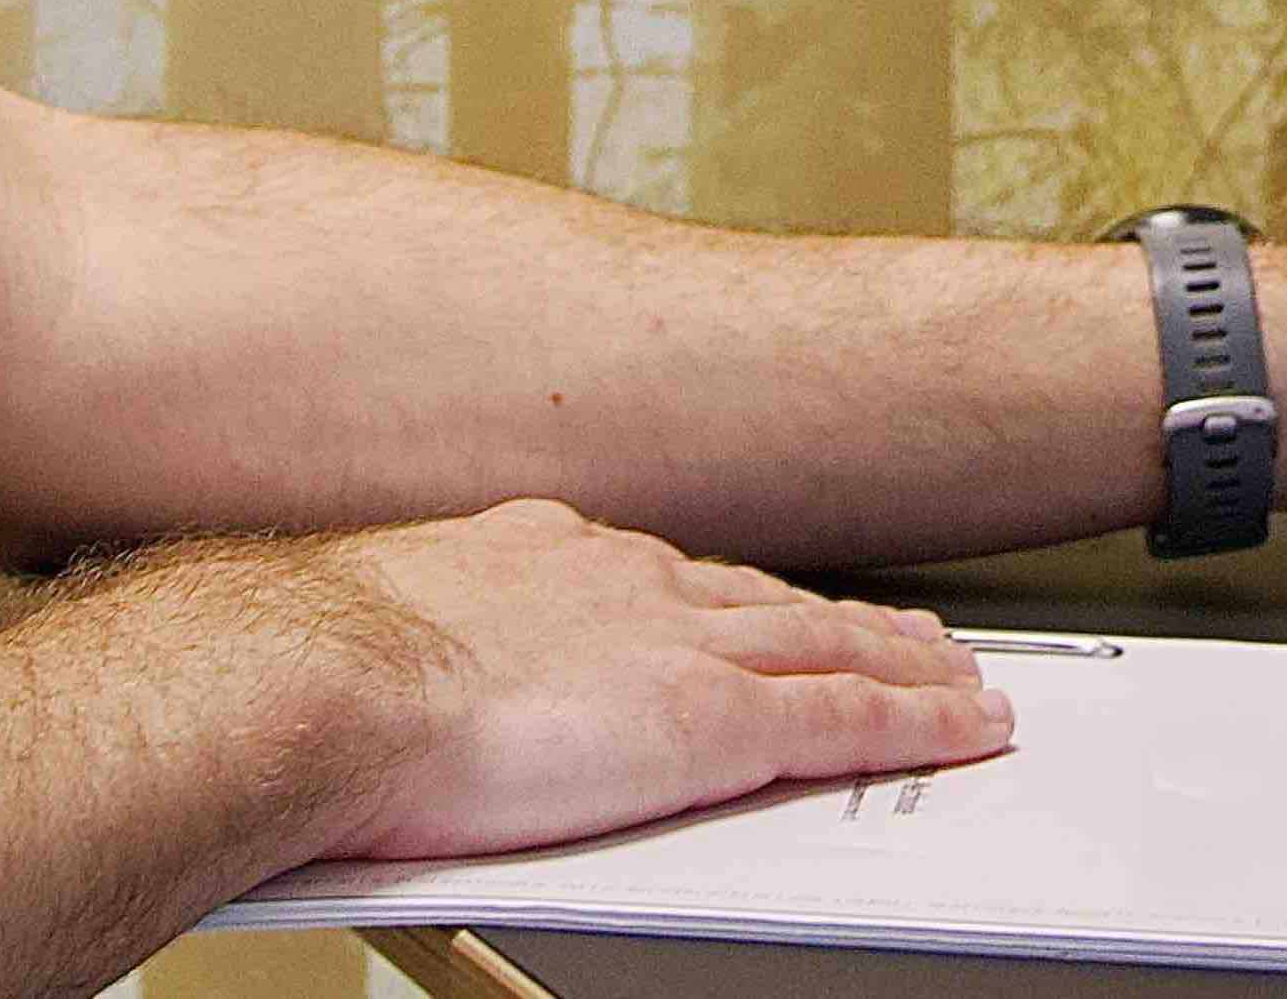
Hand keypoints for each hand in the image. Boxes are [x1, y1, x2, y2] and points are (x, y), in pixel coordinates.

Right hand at [213, 497, 1011, 869]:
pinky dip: (921, 723)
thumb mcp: (385, 625)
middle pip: (769, 599)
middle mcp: (627, 581)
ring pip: (832, 647)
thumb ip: (430, 643)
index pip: (670, 577)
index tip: (762, 607)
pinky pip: (851, 719)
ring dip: (905, 665)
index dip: (734, 597)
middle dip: (844, 619)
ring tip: (961, 680)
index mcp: (544, 556)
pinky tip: (965, 729)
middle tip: (907, 632)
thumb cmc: (320, 668)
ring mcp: (681, 644)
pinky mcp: (717, 718)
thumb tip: (403, 668)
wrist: (325, 676)